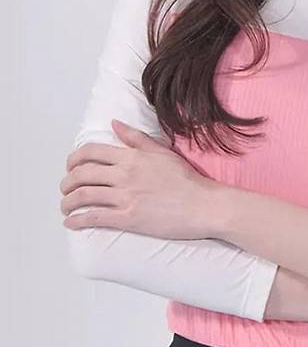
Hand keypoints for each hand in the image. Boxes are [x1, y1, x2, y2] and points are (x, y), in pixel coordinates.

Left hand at [59, 119, 218, 239]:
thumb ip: (135, 138)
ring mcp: (126, 197)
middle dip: (67, 182)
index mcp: (132, 157)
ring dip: (68, 202)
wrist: (204, 205)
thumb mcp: (161, 152)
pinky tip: (71, 222)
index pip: (91, 152)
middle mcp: (125, 174)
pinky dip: (77, 220)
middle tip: (65, 188)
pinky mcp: (129, 218)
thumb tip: (114, 123)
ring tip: (66, 206)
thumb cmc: (186, 179)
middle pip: (82, 174)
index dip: (74, 159)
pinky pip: (95, 218)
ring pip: (84, 196)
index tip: (71, 167)